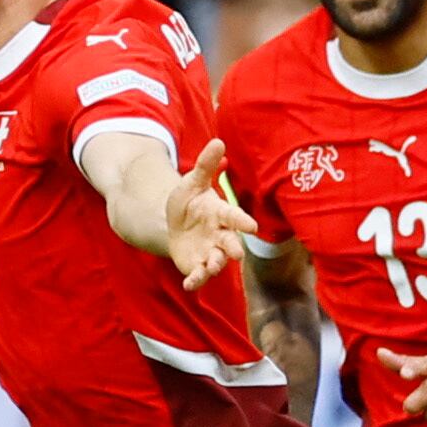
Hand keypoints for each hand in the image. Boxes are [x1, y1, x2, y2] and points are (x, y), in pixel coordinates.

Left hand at [164, 139, 257, 290]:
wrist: (174, 224)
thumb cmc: (189, 202)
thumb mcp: (192, 182)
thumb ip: (205, 166)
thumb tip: (218, 141)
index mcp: (221, 214)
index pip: (234, 217)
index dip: (242, 221)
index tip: (252, 226)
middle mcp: (219, 235)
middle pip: (230, 243)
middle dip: (234, 248)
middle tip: (237, 253)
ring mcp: (209, 252)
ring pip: (217, 262)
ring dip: (215, 265)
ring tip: (211, 265)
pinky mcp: (197, 266)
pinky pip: (198, 276)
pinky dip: (195, 281)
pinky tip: (188, 285)